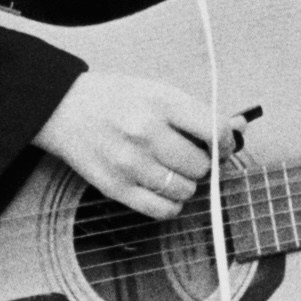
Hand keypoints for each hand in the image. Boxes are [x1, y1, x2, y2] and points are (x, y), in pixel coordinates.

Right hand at [33, 71, 214, 219]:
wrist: (61, 107)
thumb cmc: (113, 97)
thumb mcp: (157, 90)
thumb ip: (196, 112)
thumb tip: (238, 126)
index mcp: (161, 102)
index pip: (215, 132)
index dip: (225, 144)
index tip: (221, 146)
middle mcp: (146, 132)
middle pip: (201, 166)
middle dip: (202, 164)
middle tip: (189, 156)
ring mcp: (130, 163)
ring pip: (185, 191)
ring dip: (185, 184)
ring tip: (171, 170)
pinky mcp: (116, 188)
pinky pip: (162, 210)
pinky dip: (170, 205)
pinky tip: (163, 190)